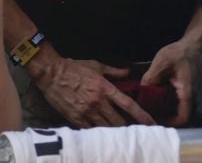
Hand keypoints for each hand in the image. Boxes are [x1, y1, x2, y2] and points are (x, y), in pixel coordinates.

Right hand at [26, 47, 152, 128]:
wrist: (50, 72)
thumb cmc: (73, 67)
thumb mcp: (96, 65)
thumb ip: (114, 71)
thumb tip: (129, 72)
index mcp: (105, 88)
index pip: (129, 105)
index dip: (142, 116)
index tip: (152, 124)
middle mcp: (98, 102)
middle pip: (120, 122)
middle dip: (129, 128)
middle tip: (135, 132)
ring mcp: (87, 112)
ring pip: (107, 128)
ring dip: (115, 132)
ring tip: (122, 136)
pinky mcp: (76, 118)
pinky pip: (92, 130)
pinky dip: (99, 133)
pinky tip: (103, 135)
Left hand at [139, 34, 201, 126]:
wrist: (193, 44)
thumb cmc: (180, 53)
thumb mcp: (162, 62)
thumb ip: (152, 77)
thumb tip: (141, 90)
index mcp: (186, 93)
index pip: (182, 117)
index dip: (170, 122)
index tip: (155, 121)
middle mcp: (189, 96)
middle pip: (177, 114)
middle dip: (163, 116)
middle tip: (146, 114)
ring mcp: (187, 92)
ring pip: (175, 107)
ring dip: (163, 108)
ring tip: (146, 106)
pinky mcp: (183, 87)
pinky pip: (174, 99)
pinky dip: (164, 100)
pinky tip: (152, 96)